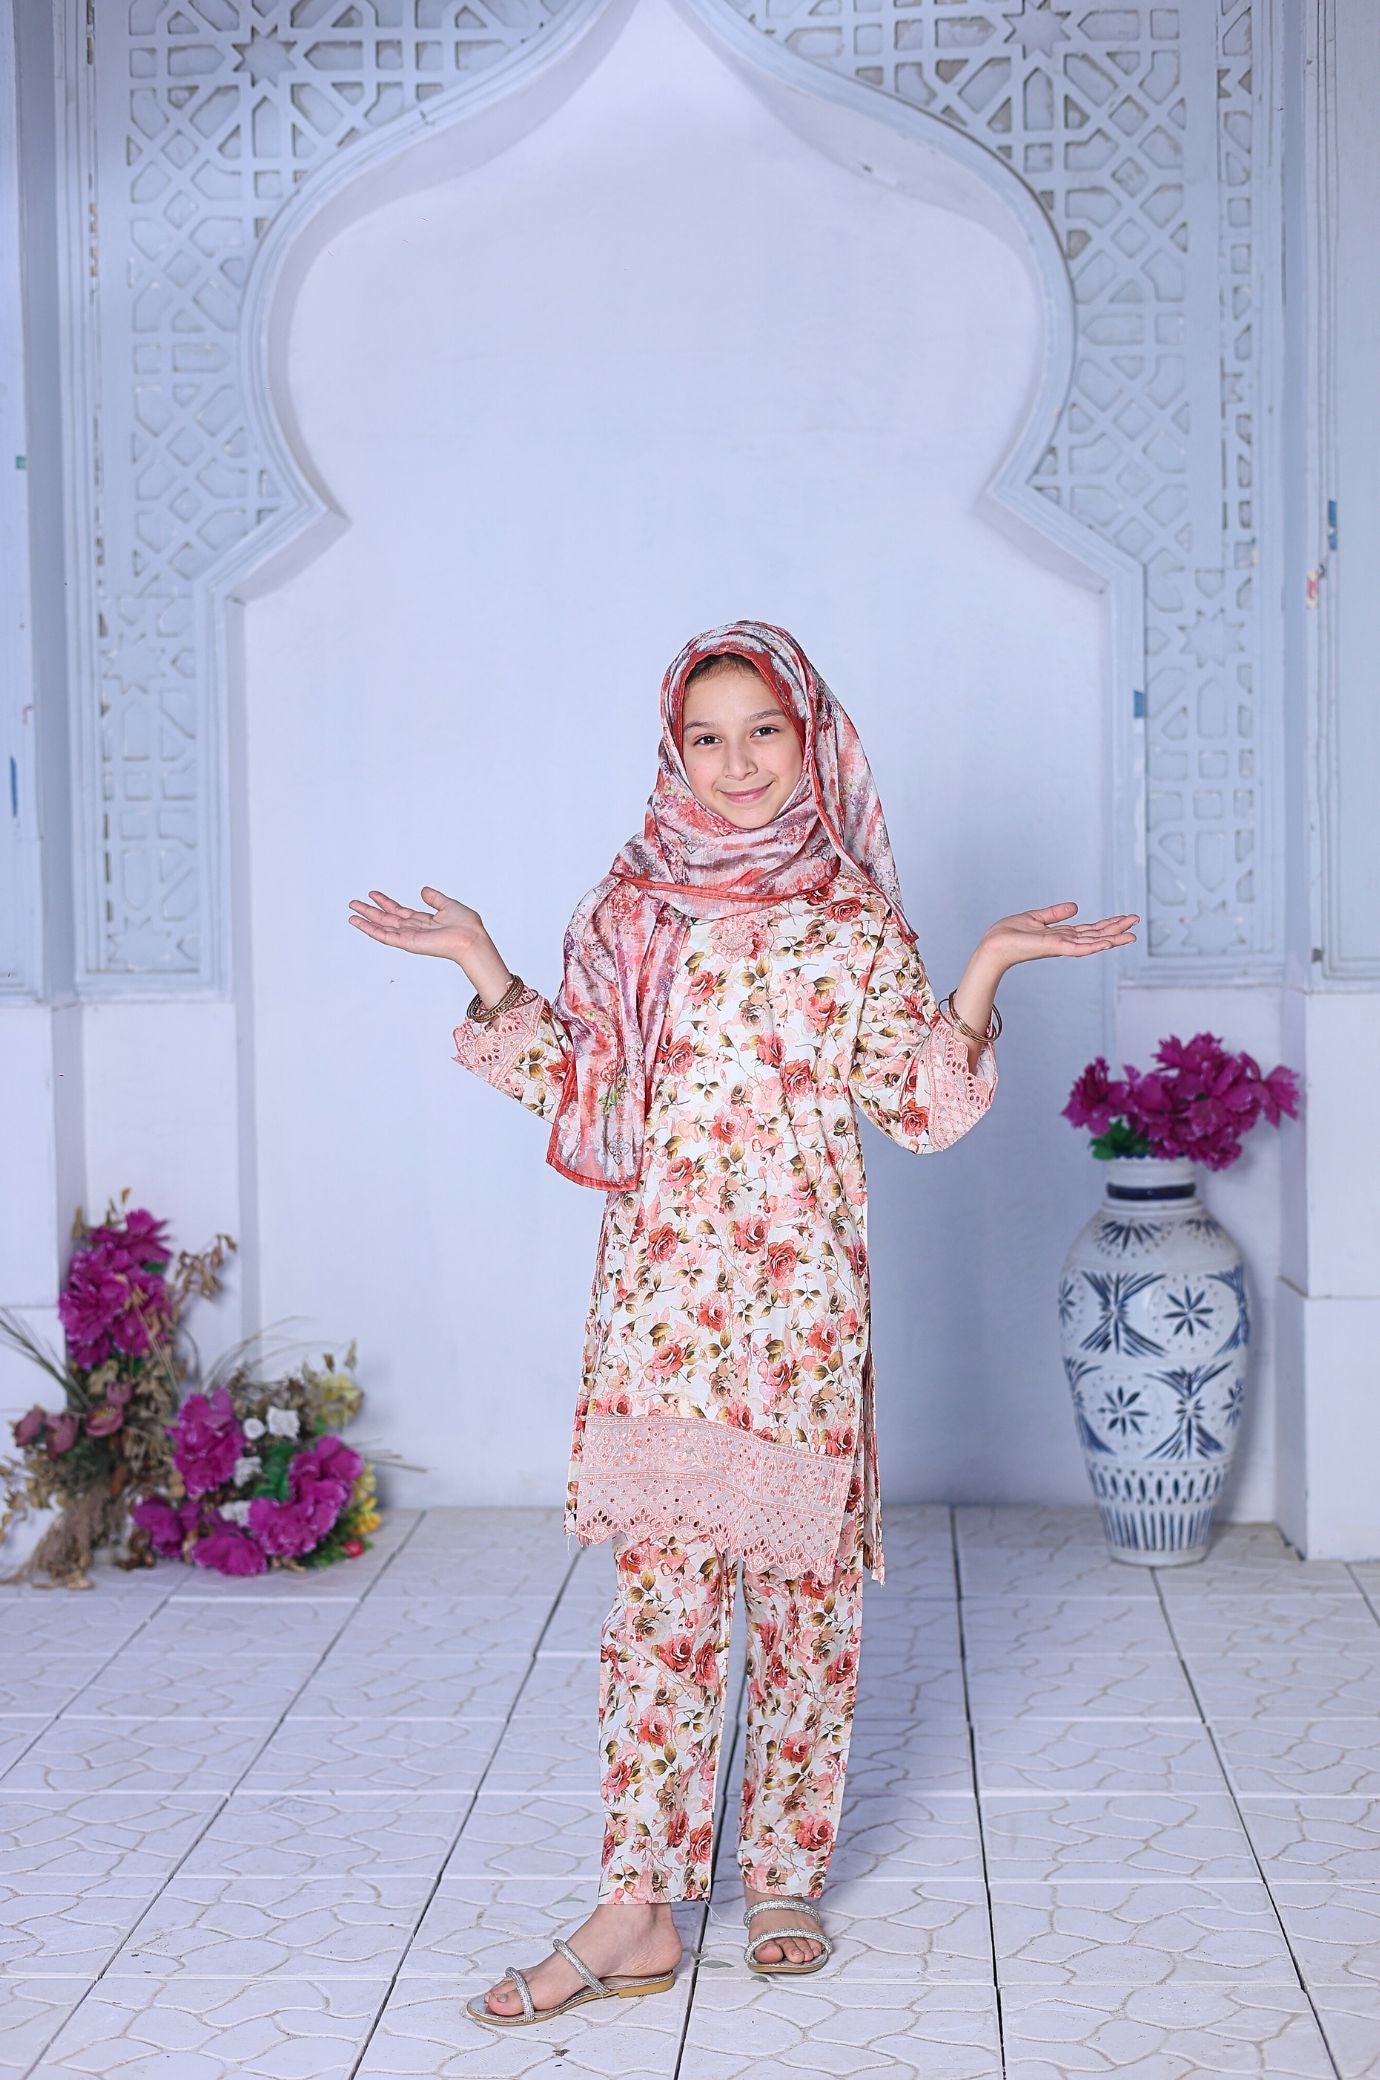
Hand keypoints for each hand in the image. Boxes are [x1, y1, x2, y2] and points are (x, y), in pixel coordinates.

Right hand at [347, 886, 488, 965]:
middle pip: (387, 919)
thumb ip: (435, 898)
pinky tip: (359, 923)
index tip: (372, 894)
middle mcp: (415, 930)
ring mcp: (409, 937)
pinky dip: (370, 929)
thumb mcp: (449, 905)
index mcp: (424, 922)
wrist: (470, 939)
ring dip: (366, 920)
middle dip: (370, 911)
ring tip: (351, 912)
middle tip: (353, 903)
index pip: (400, 911)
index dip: (385, 902)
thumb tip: (424, 890)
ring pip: (382, 927)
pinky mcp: (407, 943)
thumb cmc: (466, 926)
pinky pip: (384, 936)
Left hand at [977, 903, 1138, 975]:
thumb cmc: (1007, 935)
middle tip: (1137, 922)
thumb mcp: (1035, 918)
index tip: (1126, 918)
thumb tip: (1076, 906)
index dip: (1108, 924)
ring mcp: (1060, 947)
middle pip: (1096, 935)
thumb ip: (1055, 913)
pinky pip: (1077, 948)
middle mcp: (1064, 942)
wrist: (992, 947)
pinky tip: (1108, 942)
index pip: (1090, 930)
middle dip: (1116, 929)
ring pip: (1092, 943)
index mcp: (1061, 935)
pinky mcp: (1053, 948)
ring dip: (1112, 939)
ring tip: (1132, 936)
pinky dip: (1093, 945)